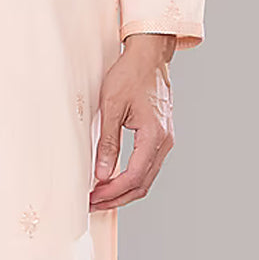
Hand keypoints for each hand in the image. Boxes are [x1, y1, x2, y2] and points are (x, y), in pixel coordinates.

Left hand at [88, 33, 175, 210]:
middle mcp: (165, 142)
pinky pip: (148, 166)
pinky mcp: (161, 136)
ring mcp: (166, 140)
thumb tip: (102, 173)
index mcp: (154, 136)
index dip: (112, 192)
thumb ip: (108, 142)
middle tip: (93, 203)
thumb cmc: (130, 75)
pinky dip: (132, 178)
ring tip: (100, 195)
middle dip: (117, 198)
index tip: (92, 197)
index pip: (134, 177)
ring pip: (147, 178)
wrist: (148, 56)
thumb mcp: (112, 106)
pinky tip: (114, 178)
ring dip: (124, 190)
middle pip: (143, 184)